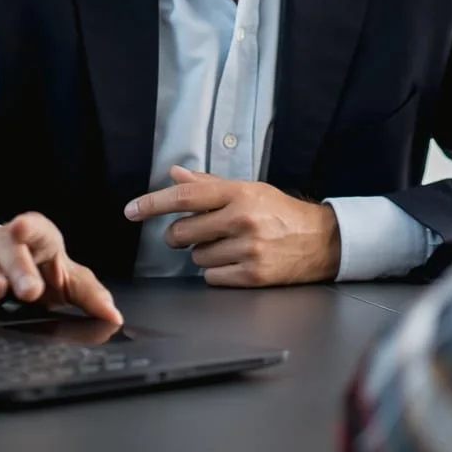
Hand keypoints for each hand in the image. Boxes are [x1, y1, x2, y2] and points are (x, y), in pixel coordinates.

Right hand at [0, 213, 121, 323]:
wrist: (1, 266)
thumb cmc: (38, 267)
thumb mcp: (66, 276)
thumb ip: (90, 295)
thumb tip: (113, 318)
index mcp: (36, 237)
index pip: (32, 227)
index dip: (26, 227)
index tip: (21, 226)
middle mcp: (6, 242)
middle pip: (10, 251)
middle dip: (18, 267)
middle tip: (30, 289)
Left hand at [124, 167, 341, 286]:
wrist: (320, 240)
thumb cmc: (280, 212)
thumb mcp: (248, 190)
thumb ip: (209, 185)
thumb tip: (176, 174)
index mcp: (239, 194)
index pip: (186, 197)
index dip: (153, 203)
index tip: (132, 210)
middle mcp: (242, 219)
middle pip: (182, 233)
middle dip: (180, 236)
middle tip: (196, 232)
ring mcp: (247, 249)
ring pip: (196, 258)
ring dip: (204, 254)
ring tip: (229, 245)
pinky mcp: (252, 275)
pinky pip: (211, 277)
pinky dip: (218, 272)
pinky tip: (236, 261)